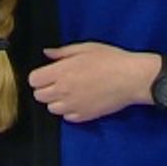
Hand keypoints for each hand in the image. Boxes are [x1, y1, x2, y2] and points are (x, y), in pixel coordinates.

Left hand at [29, 42, 159, 122]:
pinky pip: (67, 117)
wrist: (132, 78)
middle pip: (39, 96)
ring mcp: (73, 105)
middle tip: (58, 82)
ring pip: (51, 108)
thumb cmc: (111, 59)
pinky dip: (70, 111)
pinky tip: (80, 101)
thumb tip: (47, 54)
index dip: (39, 76)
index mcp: (61, 72)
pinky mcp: (85, 116)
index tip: (48, 73)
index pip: (34, 80)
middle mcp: (63, 91)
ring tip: (70, 92)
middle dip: (45, 89)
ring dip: (56, 101)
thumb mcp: (85, 48)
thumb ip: (63, 52)